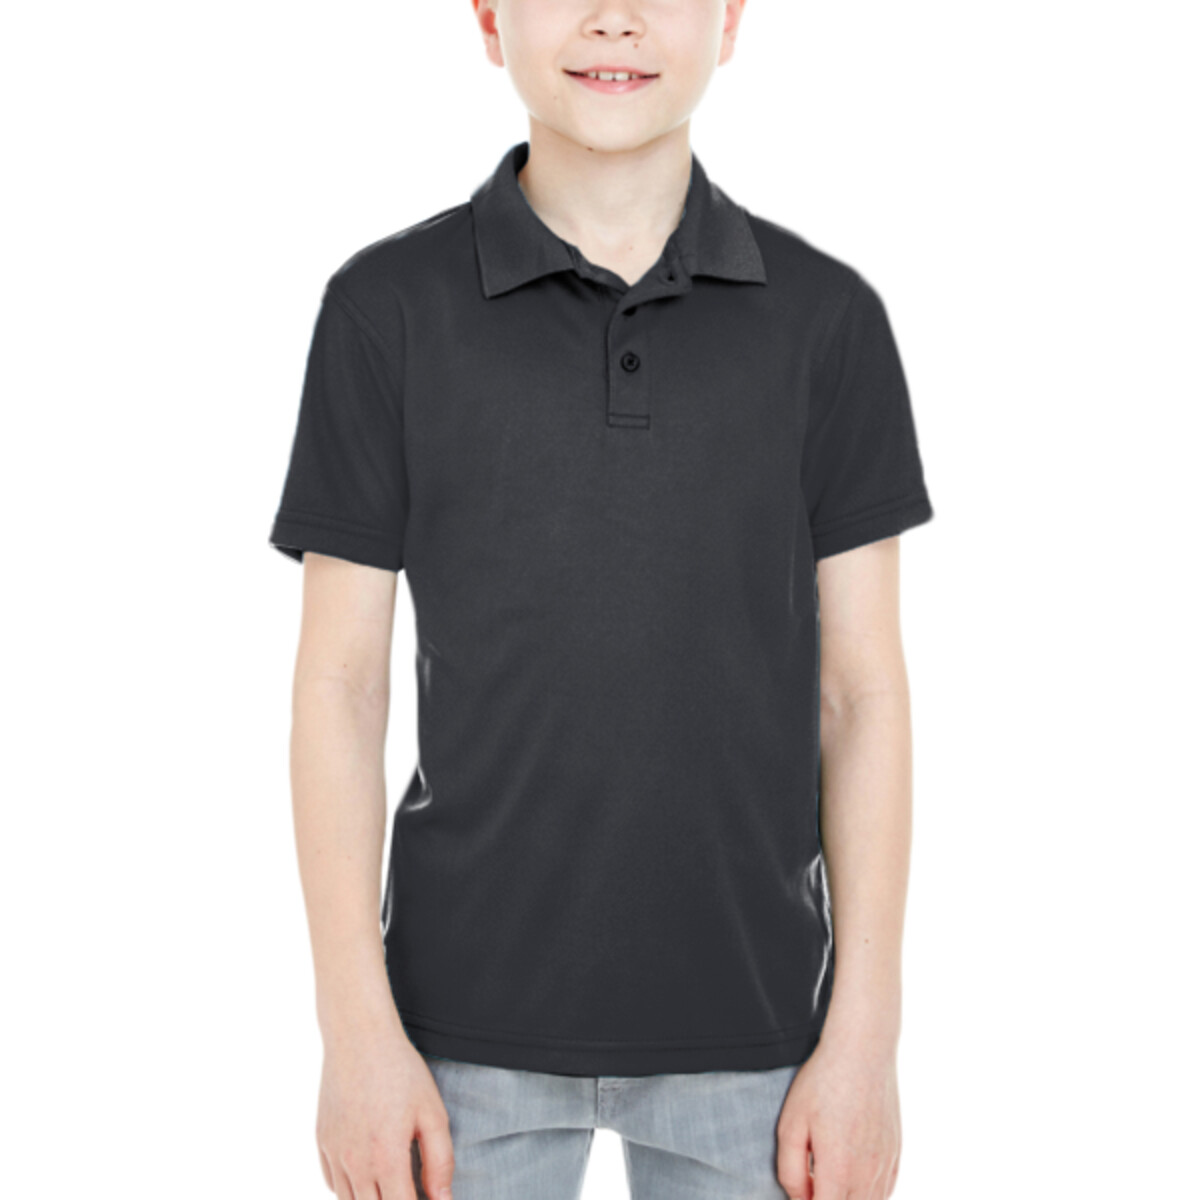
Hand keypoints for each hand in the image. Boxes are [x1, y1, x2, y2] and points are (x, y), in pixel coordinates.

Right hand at [316, 1018, 454, 1199]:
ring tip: (393, 1184)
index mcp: (386, 1158)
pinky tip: (369, 1175)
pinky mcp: (322, 1142)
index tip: (428, 1199)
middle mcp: (355, 1162)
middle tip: (411, 1188)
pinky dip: (350, 1190)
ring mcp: (334, 1154)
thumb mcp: (432, 1112)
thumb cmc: (401, 1072)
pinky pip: (333, 1184)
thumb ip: (440, 1161)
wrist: (360, 1037)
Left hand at [775, 1034, 900, 1199]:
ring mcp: (885, 1166)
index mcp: (839, 1171)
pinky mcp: (895, 1154)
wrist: (862, 1052)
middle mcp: (867, 1175)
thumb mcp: (791, 1124)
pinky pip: (885, 1191)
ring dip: (848, 1199)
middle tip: (811, 1183)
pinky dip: (868, 1193)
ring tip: (828, 1178)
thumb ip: (790, 1170)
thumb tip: (798, 1198)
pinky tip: (850, 1176)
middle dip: (827, 1199)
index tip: (800, 1190)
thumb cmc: (823, 1083)